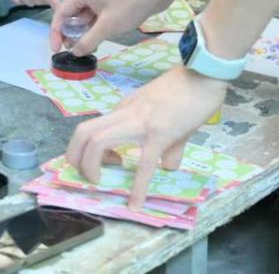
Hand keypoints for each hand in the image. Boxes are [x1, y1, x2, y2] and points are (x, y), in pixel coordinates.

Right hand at [49, 0, 165, 56]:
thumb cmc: (130, 6)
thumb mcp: (107, 27)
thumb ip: (88, 41)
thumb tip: (74, 52)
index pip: (60, 15)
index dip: (56, 34)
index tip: (57, 51)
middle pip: (70, 16)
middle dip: (71, 35)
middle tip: (76, 52)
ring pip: (82, 17)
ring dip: (83, 33)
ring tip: (88, 49)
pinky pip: (93, 14)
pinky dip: (93, 27)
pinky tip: (97, 40)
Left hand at [67, 67, 227, 208]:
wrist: (203, 75)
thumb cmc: (186, 91)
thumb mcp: (165, 114)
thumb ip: (165, 143)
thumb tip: (168, 166)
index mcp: (125, 110)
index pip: (92, 128)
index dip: (87, 151)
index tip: (104, 163)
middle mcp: (126, 115)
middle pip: (84, 132)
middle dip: (75, 158)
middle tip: (88, 177)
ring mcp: (140, 123)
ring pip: (98, 141)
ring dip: (91, 167)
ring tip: (100, 183)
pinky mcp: (160, 134)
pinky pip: (144, 164)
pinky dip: (137, 187)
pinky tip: (136, 203)